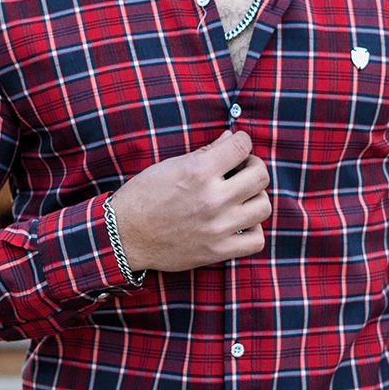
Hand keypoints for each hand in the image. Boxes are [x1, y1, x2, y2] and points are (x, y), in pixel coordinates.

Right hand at [110, 130, 270, 271]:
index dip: (242, 141)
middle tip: (242, 169)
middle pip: (260, 176)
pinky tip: (240, 223)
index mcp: (198, 171)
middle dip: (253, 166)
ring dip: (256, 197)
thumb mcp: (170, 166)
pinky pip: (256, 241)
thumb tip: (230, 138)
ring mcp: (218, 227)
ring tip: (242, 197)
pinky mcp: (217, 251)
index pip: (242, 145)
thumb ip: (204, 152)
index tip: (237, 145)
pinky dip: (253, 230)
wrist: (124, 235)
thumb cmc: (143, 197)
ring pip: (264, 206)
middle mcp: (212, 198)